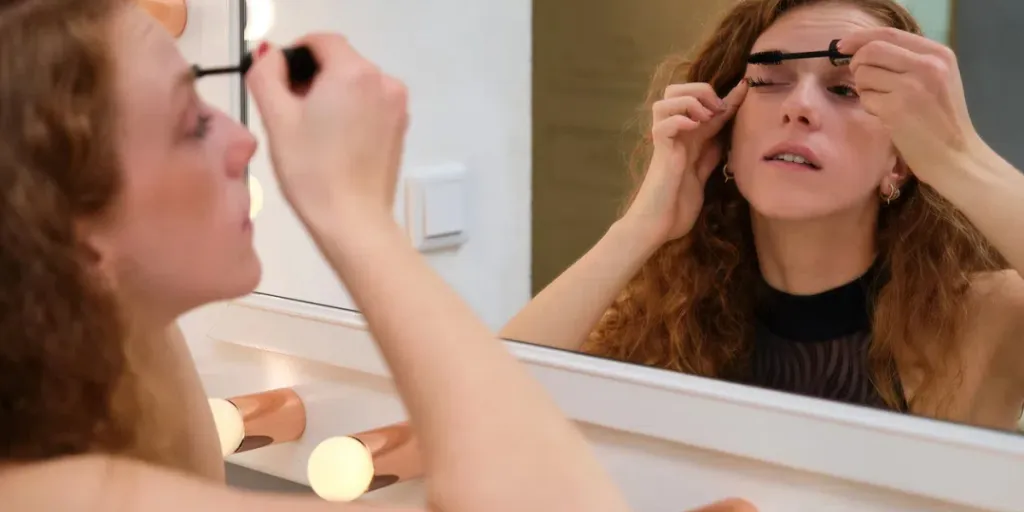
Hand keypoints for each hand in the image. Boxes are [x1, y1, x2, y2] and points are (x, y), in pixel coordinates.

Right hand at [246, 34, 408, 227]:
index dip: (295, 56)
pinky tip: (334, 143)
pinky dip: (351, 112)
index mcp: (354, 72)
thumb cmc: (311, 171)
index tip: (280, 83)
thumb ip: (267, 75)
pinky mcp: (400, 128)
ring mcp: (397, 106)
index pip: (322, 41)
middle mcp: (384, 81)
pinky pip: (370, 105)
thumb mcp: (277, 118)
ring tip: (312, 133)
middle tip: (290, 113)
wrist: (353, 221)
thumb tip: (272, 57)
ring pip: (356, 84)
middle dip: (313, 78)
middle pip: (340, 62)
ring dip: (332, 95)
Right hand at [621, 81, 746, 243]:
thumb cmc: (678, 204)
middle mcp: (675, 134)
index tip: (746, 87)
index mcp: (688, 137)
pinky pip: (663, 125)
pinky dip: (679, 120)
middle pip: (675, 90)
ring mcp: (665, 142)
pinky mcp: (660, 153)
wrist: (660, 225)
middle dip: (699, 90)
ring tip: (703, 117)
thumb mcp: (703, 172)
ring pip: (664, 100)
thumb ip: (711, 152)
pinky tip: (693, 128)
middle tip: (716, 108)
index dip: (727, 94)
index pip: (704, 103)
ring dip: (688, 102)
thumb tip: (727, 133)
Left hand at [840, 28, 981, 184]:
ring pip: (864, 74)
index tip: (842, 46)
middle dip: (857, 65)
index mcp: (938, 54)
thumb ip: (908, 60)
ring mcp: (912, 86)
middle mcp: (928, 65)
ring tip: (883, 103)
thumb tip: (863, 49)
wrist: (956, 157)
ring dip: (864, 89)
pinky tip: (886, 116)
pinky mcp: (897, 109)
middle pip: (871, 51)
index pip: (888, 34)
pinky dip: (869, 106)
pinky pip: (866, 98)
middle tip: (863, 83)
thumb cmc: (941, 120)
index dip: (860, 38)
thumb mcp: (937, 79)